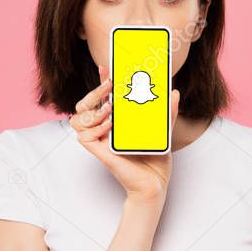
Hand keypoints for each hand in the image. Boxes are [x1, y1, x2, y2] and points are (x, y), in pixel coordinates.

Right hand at [69, 64, 180, 201]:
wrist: (155, 184)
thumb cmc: (155, 159)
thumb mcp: (163, 131)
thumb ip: (167, 112)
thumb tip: (173, 93)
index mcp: (116, 121)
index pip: (103, 97)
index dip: (101, 81)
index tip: (107, 66)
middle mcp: (104, 129)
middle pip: (84, 105)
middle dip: (94, 91)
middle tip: (110, 84)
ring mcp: (100, 141)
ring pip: (77, 119)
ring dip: (93, 110)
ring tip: (112, 109)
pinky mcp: (99, 153)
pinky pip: (83, 136)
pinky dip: (94, 128)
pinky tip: (110, 126)